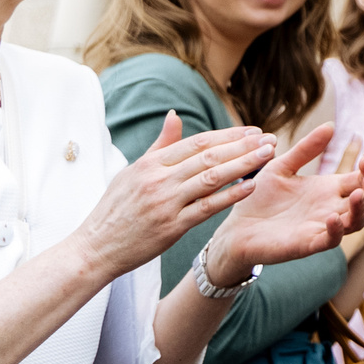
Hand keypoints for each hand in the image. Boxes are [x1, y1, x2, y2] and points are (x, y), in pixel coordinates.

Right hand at [76, 115, 277, 278]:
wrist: (94, 249)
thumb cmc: (114, 209)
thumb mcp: (132, 172)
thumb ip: (160, 146)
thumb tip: (174, 115)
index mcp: (150, 164)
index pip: (197, 143)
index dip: (228, 135)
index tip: (253, 130)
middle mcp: (158, 180)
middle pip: (208, 156)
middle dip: (243, 146)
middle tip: (269, 138)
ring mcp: (165, 203)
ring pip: (211, 178)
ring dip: (243, 165)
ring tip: (267, 155)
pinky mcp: (170, 227)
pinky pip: (206, 208)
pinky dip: (230, 195)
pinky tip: (251, 185)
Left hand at [199, 123, 363, 286]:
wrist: (235, 227)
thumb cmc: (259, 198)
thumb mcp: (282, 167)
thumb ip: (306, 149)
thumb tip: (330, 125)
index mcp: (328, 189)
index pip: (361, 179)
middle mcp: (331, 208)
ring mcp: (321, 227)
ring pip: (356, 222)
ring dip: (361, 209)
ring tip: (356, 195)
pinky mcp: (307, 244)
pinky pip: (330, 240)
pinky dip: (335, 231)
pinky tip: (331, 217)